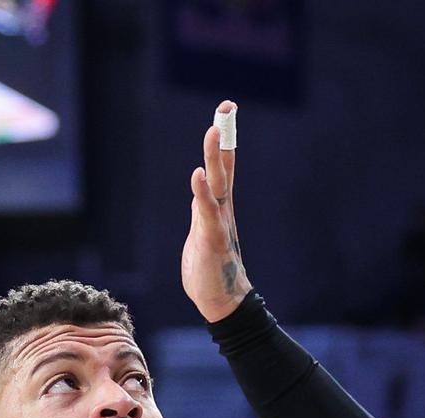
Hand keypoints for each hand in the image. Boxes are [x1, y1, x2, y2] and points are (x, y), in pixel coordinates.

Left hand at [182, 99, 252, 322]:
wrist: (221, 302)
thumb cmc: (210, 268)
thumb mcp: (203, 229)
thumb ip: (203, 207)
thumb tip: (201, 186)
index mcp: (218, 206)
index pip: (223, 166)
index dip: (225, 139)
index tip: (227, 111)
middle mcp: (222, 210)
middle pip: (223, 167)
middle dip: (223, 137)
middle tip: (226, 108)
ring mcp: (218, 223)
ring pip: (217, 184)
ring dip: (214, 157)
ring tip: (213, 131)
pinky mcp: (212, 240)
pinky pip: (206, 212)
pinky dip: (202, 193)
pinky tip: (197, 174)